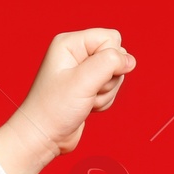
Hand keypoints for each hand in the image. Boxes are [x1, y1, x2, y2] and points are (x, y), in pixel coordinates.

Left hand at [0, 28, 136, 173]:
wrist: (42, 137)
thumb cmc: (54, 109)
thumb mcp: (84, 80)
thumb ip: (111, 62)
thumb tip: (130, 60)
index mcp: (69, 43)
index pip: (111, 37)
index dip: (110, 58)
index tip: (91, 77)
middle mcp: (76, 54)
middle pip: (117, 56)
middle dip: (109, 78)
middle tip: (87, 91)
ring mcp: (82, 71)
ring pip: (116, 74)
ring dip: (105, 92)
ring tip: (84, 101)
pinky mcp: (88, 87)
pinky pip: (111, 88)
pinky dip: (103, 100)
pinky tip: (86, 107)